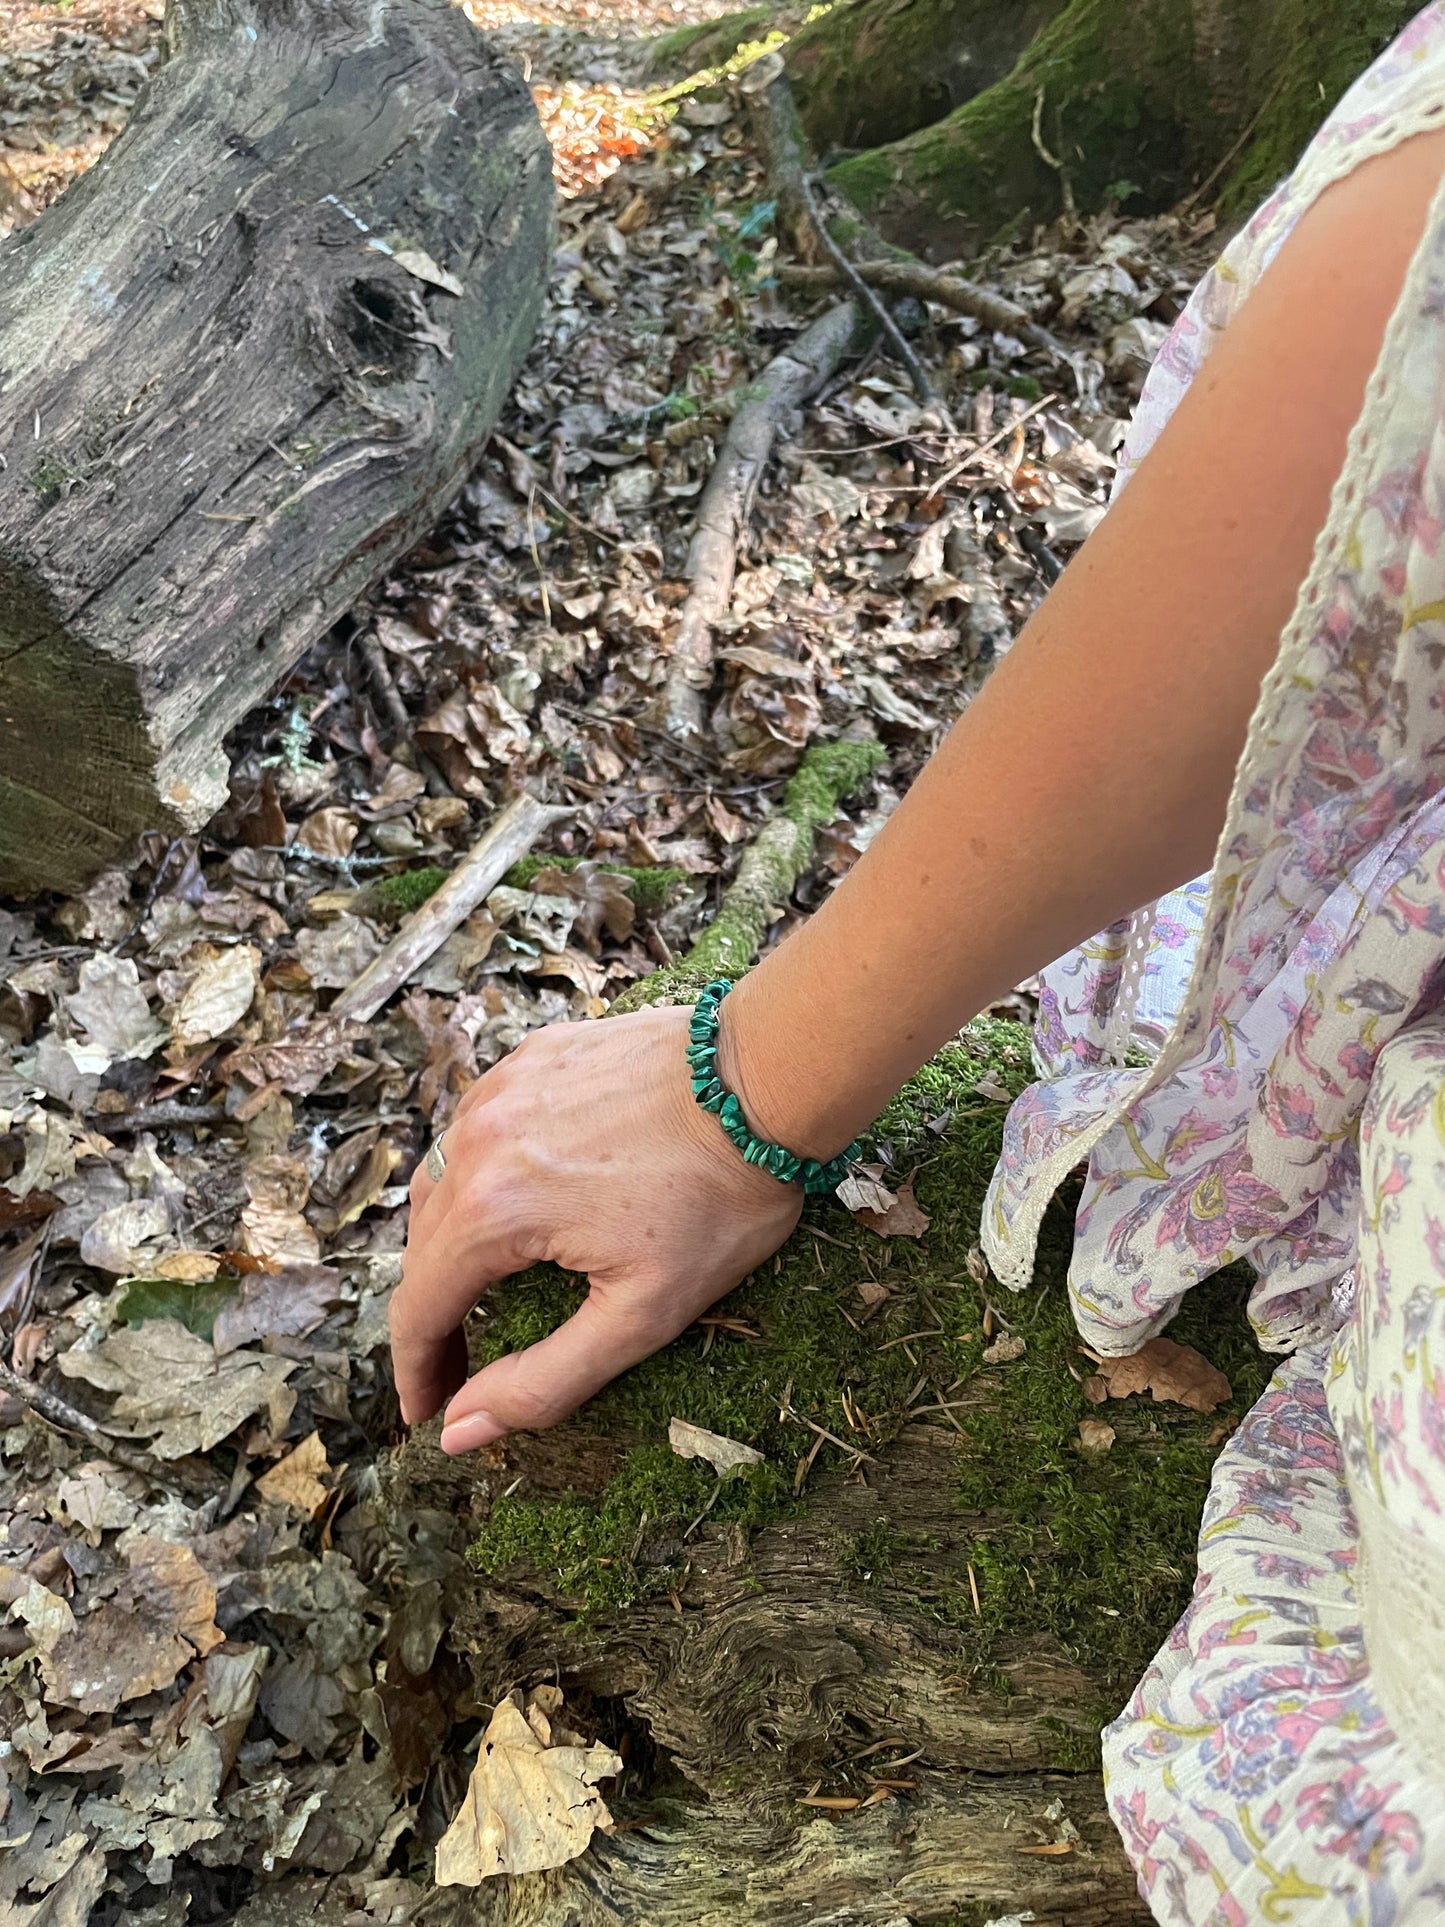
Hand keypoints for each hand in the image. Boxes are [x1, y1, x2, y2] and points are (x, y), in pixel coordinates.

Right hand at [389, 1003, 803, 1452]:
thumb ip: (545, 1380)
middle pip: (424, 1245)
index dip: (417, 1369)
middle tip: (459, 1366)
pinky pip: (480, 1124)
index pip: (420, 1306)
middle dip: (434, 1313)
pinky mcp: (534, 1056)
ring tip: (479, 1288)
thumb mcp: (643, 1314)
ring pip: (442, 1178)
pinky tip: (515, 1197)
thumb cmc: (721, 1198)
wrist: (768, 1077)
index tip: (427, 1410)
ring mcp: (504, 1088)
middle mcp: (478, 1139)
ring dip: (450, 1240)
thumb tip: (460, 1429)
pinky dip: (481, 1173)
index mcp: (494, 1209)